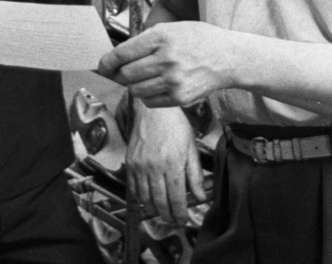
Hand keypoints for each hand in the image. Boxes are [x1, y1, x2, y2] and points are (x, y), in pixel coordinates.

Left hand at [98, 22, 237, 106]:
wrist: (228, 58)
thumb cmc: (199, 39)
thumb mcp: (172, 28)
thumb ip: (146, 39)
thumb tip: (119, 56)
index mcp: (162, 38)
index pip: (122, 54)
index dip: (107, 62)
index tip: (102, 65)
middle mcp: (166, 60)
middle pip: (125, 75)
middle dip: (120, 74)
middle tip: (124, 71)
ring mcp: (173, 81)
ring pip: (135, 90)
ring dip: (134, 85)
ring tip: (144, 78)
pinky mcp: (179, 98)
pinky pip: (149, 101)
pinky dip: (147, 95)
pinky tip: (156, 85)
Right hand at [128, 104, 205, 224]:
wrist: (153, 110)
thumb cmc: (175, 126)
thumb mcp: (191, 148)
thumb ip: (195, 175)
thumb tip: (200, 196)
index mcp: (172, 164)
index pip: (176, 198)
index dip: (179, 213)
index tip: (182, 220)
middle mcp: (154, 167)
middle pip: (159, 202)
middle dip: (167, 215)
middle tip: (173, 221)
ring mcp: (139, 166)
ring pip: (144, 198)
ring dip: (153, 209)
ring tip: (161, 212)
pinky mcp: (130, 163)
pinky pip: (133, 188)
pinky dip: (140, 198)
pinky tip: (147, 199)